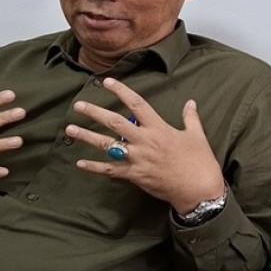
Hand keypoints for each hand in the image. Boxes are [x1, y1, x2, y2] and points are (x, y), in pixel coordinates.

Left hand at [67, 78, 224, 213]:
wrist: (198, 189)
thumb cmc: (199, 161)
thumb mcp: (197, 136)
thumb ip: (191, 117)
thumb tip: (190, 102)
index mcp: (159, 128)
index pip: (137, 104)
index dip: (121, 91)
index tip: (107, 82)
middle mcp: (145, 140)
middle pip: (115, 122)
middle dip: (95, 112)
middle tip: (78, 105)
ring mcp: (138, 159)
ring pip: (107, 145)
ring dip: (87, 136)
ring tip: (70, 129)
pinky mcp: (135, 175)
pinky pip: (110, 170)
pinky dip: (94, 167)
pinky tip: (80, 163)